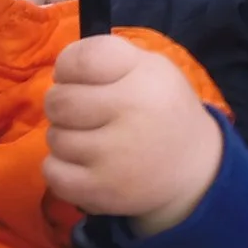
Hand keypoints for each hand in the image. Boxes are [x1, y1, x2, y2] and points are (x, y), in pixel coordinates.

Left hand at [44, 35, 221, 234]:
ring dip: (64, 138)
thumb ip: (103, 56)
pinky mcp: (104, 191)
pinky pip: (53, 173)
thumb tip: (58, 71)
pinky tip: (83, 164)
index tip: (79, 79)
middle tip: (81, 113)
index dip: (67, 67)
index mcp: (145, 77)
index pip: (82, 60)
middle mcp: (134, 113)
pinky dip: (59, 168)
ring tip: (91, 140)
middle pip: (59, 101)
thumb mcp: (148, 67)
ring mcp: (117, 156)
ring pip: (55, 138)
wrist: (195, 168)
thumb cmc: (161, 109)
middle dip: (60, 104)